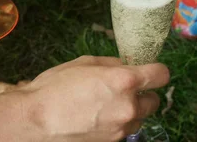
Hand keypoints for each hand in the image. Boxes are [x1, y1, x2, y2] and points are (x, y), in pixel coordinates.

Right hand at [22, 56, 168, 141]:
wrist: (35, 121)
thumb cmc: (54, 88)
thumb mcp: (83, 63)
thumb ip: (111, 64)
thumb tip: (125, 65)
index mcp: (124, 81)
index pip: (161, 75)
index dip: (156, 71)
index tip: (150, 71)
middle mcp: (128, 107)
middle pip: (154, 101)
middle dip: (143, 94)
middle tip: (125, 89)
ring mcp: (121, 129)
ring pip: (140, 119)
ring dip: (131, 111)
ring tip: (107, 105)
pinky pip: (124, 132)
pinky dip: (117, 124)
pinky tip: (97, 118)